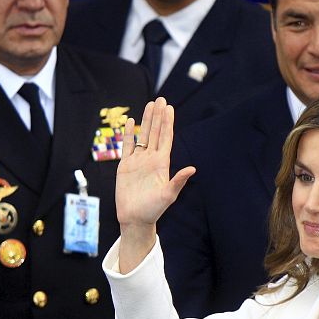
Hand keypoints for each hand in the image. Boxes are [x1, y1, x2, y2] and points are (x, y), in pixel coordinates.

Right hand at [116, 98, 194, 271]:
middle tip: (160, 99)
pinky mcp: (125, 166)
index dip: (168, 123)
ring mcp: (138, 161)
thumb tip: (192, 169)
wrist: (135, 218)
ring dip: (146, 120)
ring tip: (149, 104)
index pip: (166, 138)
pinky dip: (129, 134)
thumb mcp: (169, 195)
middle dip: (158, 116)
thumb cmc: (154, 210)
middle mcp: (151, 159)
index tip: (169, 108)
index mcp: (162, 164)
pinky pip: (127, 146)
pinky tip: (131, 122)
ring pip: (143, 136)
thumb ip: (178, 181)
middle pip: (155, 132)